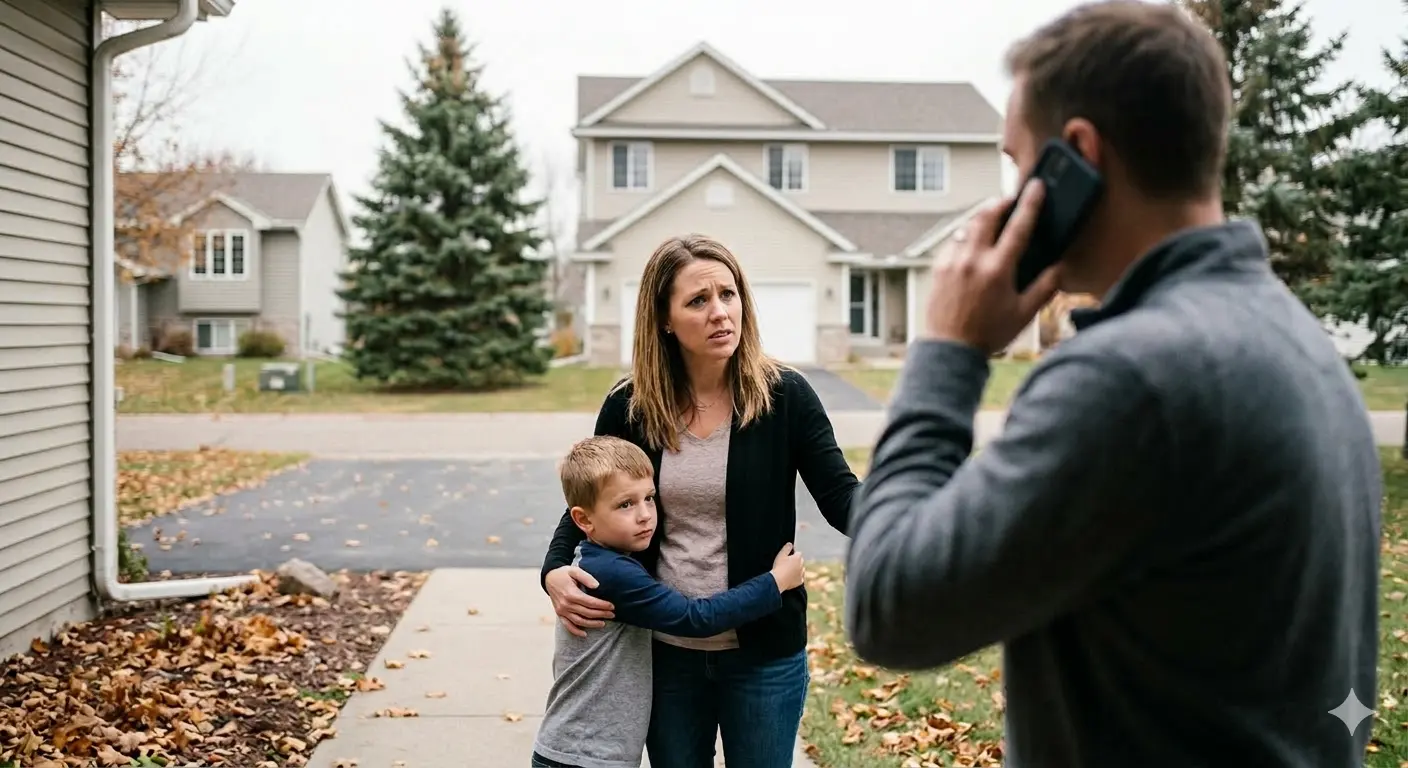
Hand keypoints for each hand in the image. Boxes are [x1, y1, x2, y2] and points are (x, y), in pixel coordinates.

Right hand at [545, 565, 614, 637]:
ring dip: (592, 624)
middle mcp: (566, 604)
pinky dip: (576, 631)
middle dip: (601, 614)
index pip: (590, 602)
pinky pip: (567, 625)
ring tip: (603, 623)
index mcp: (571, 594)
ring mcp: (562, 610)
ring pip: (579, 621)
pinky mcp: (559, 614)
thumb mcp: (575, 571)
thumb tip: (597, 586)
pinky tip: (585, 634)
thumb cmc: (564, 573)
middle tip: (612, 614)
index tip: (612, 606)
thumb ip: (586, 577)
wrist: (549, 577)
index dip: (602, 605)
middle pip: (587, 613)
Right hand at [770, 543, 804, 591]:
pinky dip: (797, 578)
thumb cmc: (779, 567)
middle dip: (796, 561)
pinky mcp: (800, 581)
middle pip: (800, 561)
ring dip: (797, 569)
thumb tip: (790, 544)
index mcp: (798, 558)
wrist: (778, 580)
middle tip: (787, 564)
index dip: (793, 554)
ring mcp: (801, 573)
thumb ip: (787, 548)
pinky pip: (800, 578)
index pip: (798, 553)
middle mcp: (802, 565)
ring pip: (801, 569)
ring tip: (789, 571)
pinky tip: (791, 577)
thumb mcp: (781, 554)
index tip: (787, 556)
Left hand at [924, 179, 1062, 353]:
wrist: (950, 349)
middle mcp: (973, 260)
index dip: (1030, 203)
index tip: (1036, 187)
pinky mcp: (939, 267)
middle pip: (987, 215)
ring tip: (992, 217)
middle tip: (1010, 199)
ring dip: (982, 216)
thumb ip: (1045, 288)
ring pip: (968, 225)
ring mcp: (953, 261)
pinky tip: (972, 241)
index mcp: (998, 269)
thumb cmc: (988, 334)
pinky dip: (965, 235)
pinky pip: (953, 241)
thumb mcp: (1024, 314)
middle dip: (1001, 202)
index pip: (1018, 227)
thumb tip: (1060, 268)